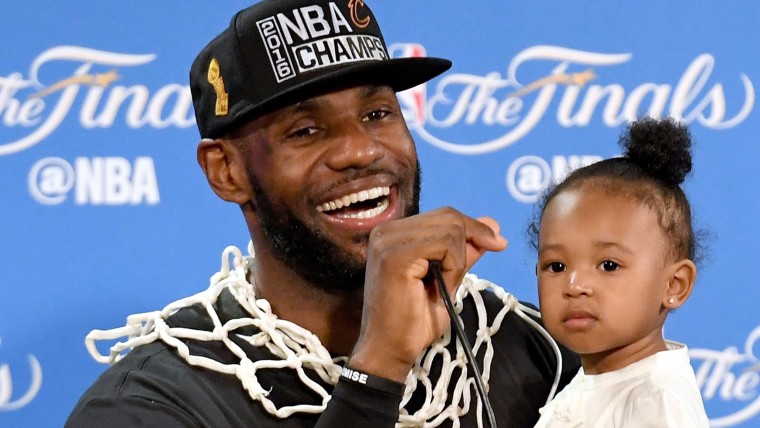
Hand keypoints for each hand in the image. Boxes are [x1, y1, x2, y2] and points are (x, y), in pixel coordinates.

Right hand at [348, 207, 507, 381]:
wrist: (391, 350)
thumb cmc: (414, 320)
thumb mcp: (448, 279)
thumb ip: (465, 251)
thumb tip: (493, 224)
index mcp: (395, 232)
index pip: (444, 215)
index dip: (474, 228)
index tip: (499, 244)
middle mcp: (387, 230)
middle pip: (449, 217)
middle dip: (469, 244)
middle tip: (458, 279)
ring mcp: (388, 241)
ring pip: (450, 229)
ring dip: (458, 261)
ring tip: (443, 285)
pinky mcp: (396, 256)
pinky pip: (443, 245)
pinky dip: (453, 266)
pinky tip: (441, 286)